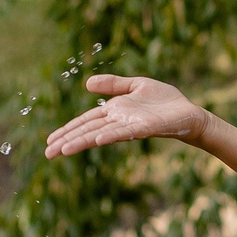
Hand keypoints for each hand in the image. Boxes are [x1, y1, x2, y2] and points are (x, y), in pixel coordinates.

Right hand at [45, 74, 210, 159]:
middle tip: (47, 153)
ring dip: (82, 142)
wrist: (189, 112)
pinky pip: (124, 133)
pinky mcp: (145, 129)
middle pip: (88, 131)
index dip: (68, 129)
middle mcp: (118, 121)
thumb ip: (113, 84)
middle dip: (67, 141)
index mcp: (114, 111)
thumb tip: (86, 83)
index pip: (85, 121)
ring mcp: (130, 126)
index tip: (50, 140)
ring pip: (101, 135)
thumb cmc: (164, 101)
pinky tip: (97, 140)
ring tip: (63, 151)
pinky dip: (110, 135)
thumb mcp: (136, 85)